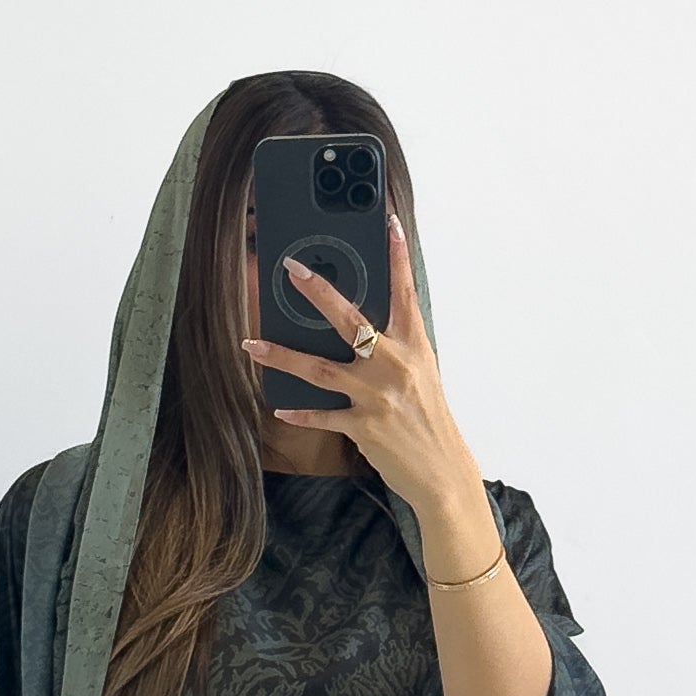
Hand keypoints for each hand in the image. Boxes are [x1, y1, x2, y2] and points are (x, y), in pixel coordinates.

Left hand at [240, 212, 481, 517]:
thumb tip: (361, 329)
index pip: (405, 292)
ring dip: (282, 356)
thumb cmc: (429, 421)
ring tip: (252, 345)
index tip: (388, 223)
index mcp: (414, 347)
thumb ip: (394, 348)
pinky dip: (301, 413)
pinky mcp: (364, 427)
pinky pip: (323, 416)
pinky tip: (280, 407)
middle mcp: (395, 366)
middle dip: (318, 292)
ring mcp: (377, 397)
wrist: (442, 472)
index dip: (397, 256)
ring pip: (321, 369)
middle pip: (351, 320)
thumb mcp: (421, 375)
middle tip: (291, 270)